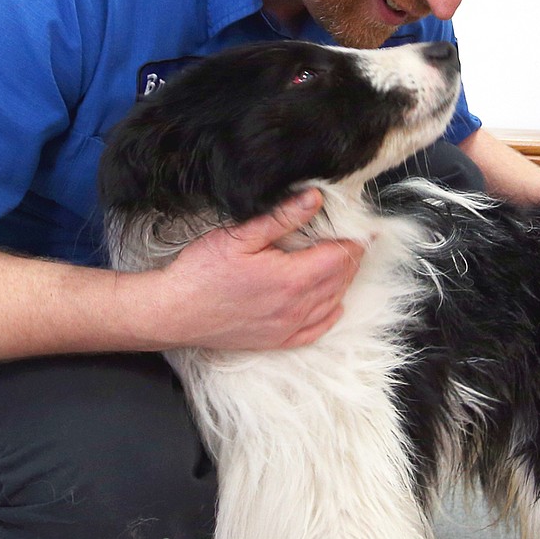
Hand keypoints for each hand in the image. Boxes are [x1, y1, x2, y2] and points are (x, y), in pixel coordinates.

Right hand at [154, 189, 365, 350]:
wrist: (176, 312)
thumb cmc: (202, 273)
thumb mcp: (240, 236)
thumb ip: (282, 217)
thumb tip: (315, 198)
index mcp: (292, 278)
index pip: (342, 255)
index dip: (356, 238)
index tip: (363, 226)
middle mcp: (297, 306)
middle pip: (342, 278)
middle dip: (351, 256)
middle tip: (353, 237)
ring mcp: (289, 326)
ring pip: (333, 301)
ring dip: (343, 281)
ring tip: (342, 261)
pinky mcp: (278, 340)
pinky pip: (317, 329)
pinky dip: (331, 313)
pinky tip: (332, 302)